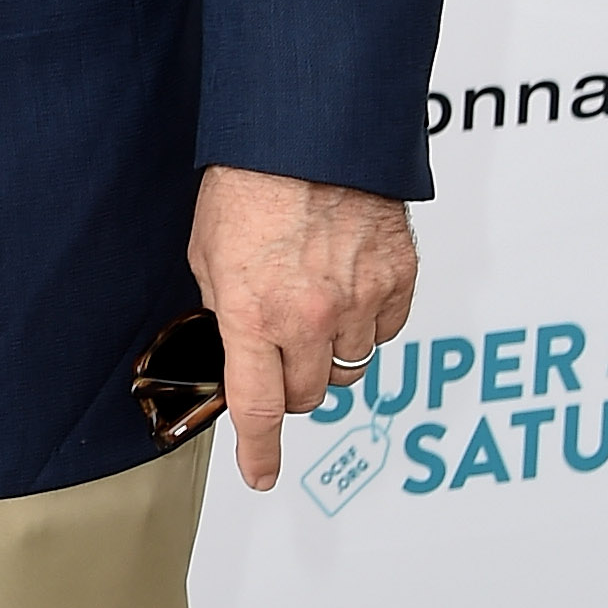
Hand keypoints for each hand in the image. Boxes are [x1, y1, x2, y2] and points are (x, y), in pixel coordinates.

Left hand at [188, 164, 418, 493]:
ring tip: (314, 314)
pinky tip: (348, 291)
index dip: (259, 452)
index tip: (261, 475)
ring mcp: (359, 300)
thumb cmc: (251, 182)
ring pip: (349, 369)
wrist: (308, 132)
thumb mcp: (209, 254)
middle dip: (288, 385)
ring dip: (328, 357)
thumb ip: (226, 309)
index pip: (257, 408)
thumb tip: (238, 344)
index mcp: (253, 314)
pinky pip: (385, 331)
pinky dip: (367, 324)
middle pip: (306, 395)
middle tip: (279, 353)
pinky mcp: (398, 279)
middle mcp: (308, 316)